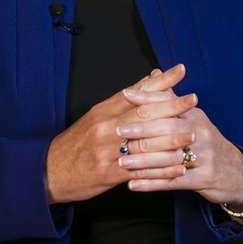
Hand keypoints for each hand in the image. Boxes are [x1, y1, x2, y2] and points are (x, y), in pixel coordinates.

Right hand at [43, 64, 195, 203]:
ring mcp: (106, 150)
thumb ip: (125, 98)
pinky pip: (139, 170)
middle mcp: (105, 127)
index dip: (160, 81)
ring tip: (193, 136)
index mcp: (103, 110)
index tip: (181, 70)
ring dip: (171, 139)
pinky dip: (161, 169)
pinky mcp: (107, 173)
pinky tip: (178, 167)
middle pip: (143, 113)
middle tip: (193, 99)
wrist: (49, 172)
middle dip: (171, 106)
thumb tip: (151, 77)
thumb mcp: (97, 115)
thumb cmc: (77, 142)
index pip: (136, 91)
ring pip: (144, 142)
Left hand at [116, 70, 242, 213]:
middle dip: (142, 129)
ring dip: (143, 161)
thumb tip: (153, 74)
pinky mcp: (203, 179)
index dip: (148, 98)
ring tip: (121, 162)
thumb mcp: (194, 118)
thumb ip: (171, 100)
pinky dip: (151, 184)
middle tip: (119, 130)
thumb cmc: (207, 142)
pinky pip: (173, 182)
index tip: (126, 94)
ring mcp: (204, 157)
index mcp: (196, 116)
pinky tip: (132, 185)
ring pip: (169, 157)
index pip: (170, 103)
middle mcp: (201, 133)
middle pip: (170, 128)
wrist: (236, 172)